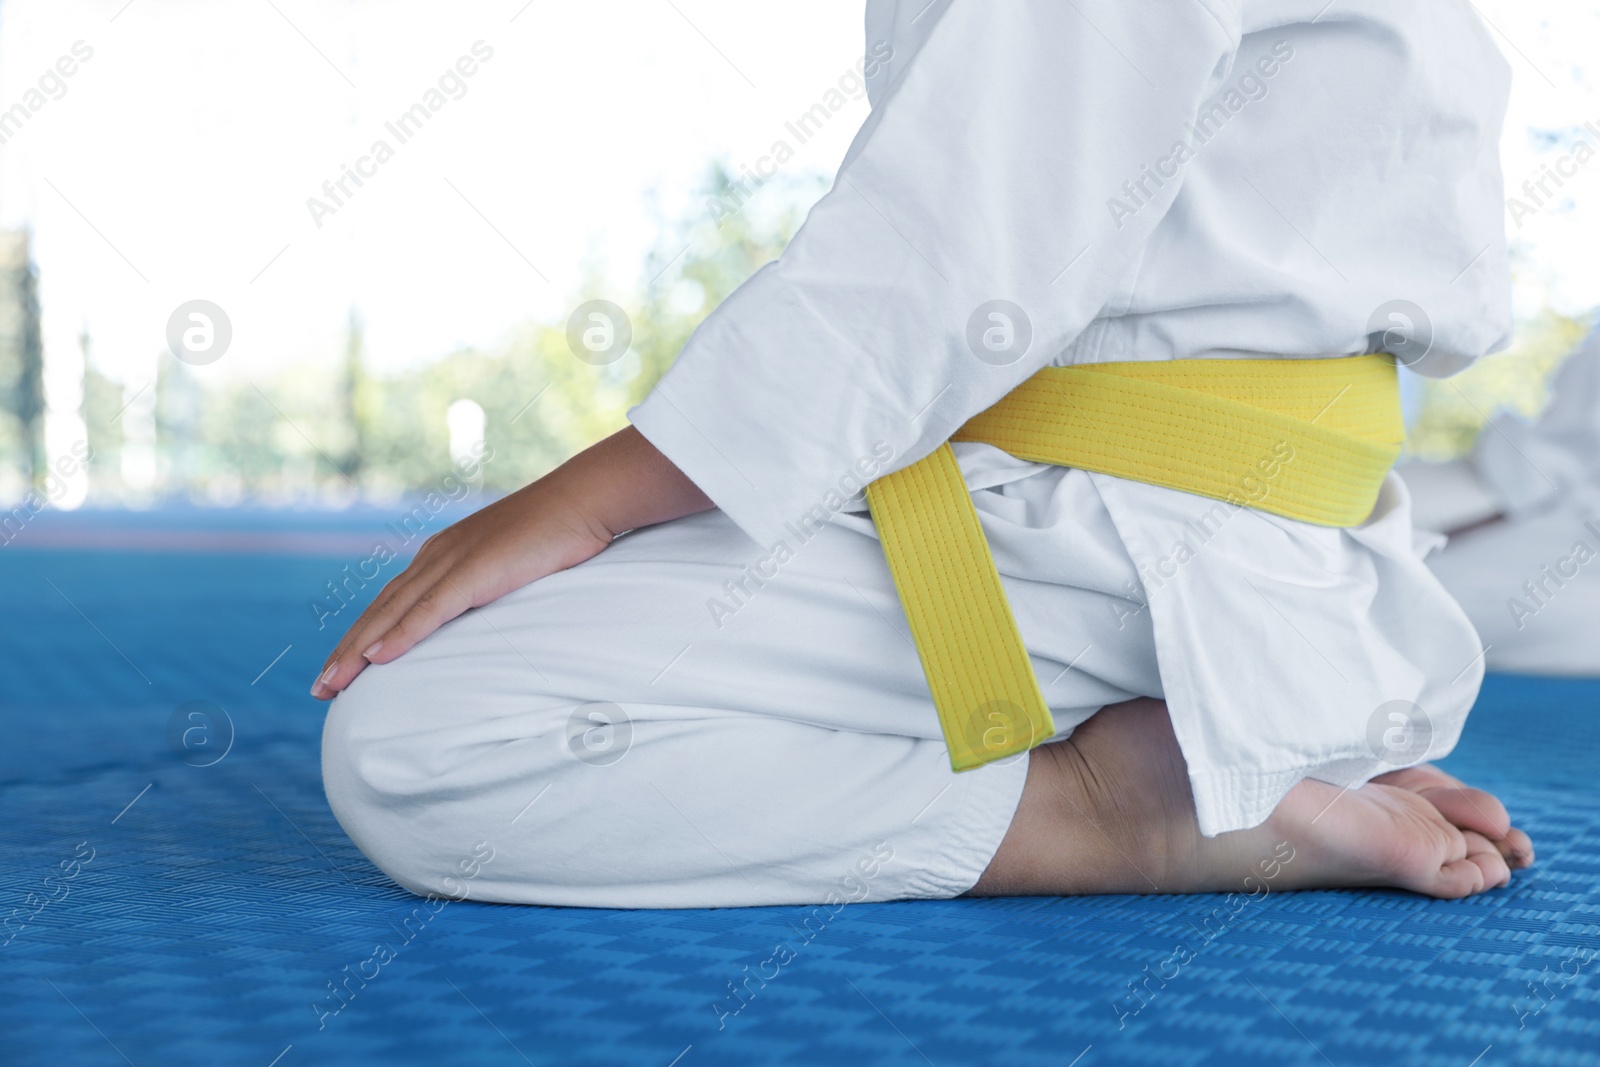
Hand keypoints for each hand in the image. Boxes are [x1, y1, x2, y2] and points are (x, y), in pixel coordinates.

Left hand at [310, 480, 609, 698]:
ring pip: (394, 613)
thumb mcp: (513, 565)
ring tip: (333, 683)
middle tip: (319, 689)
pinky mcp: (475, 571)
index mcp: (445, 554)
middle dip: (347, 651)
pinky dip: (400, 635)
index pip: (393, 601)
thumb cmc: (558, 533)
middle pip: (381, 610)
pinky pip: (429, 610)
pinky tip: (376, 659)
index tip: (342, 668)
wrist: (583, 501)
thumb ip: (491, 586)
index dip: (365, 636)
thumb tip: (487, 614)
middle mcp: (438, 556)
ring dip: (359, 650)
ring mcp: (454, 561)